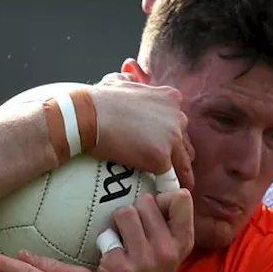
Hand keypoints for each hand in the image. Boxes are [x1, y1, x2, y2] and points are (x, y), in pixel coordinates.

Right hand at [89, 72, 194, 190]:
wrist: (87, 115)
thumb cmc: (98, 100)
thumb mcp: (119, 81)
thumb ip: (130, 79)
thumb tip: (127, 74)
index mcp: (171, 98)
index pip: (179, 123)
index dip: (172, 137)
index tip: (166, 148)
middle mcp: (177, 116)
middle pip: (185, 144)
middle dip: (179, 157)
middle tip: (174, 173)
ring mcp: (171, 137)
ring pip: (182, 163)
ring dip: (179, 176)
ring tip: (175, 190)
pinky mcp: (161, 158)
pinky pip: (168, 178)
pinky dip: (164, 187)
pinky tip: (163, 197)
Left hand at [97, 190, 194, 271]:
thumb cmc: (154, 260)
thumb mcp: (174, 241)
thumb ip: (174, 214)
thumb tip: (163, 174)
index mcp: (183, 240)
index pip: (180, 198)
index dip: (163, 198)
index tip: (158, 211)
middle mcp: (167, 251)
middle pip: (145, 201)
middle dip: (137, 210)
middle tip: (136, 230)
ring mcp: (143, 261)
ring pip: (124, 212)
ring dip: (119, 221)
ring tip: (123, 238)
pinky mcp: (119, 268)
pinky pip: (106, 233)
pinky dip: (106, 240)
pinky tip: (112, 254)